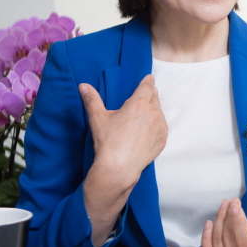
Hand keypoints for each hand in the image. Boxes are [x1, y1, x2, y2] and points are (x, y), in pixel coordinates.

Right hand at [81, 75, 167, 245]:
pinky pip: (162, 127)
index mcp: (139, 104)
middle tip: (145, 95)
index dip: (148, 81)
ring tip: (145, 113)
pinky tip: (149, 128)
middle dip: (150, 95)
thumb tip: (83, 85)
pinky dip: (157, 124)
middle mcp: (153, 113)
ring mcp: (160, 127)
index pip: (147, 87)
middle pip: (155, 98)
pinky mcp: (163, 139)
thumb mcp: (98, 118)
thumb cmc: (108, 141)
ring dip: (154, 110)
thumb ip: (92, 99)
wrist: (119, 167)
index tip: (149, 78)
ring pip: (159, 112)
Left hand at [202, 198, 246, 246]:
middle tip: (230, 201)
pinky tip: (210, 222)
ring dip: (219, 221)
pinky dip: (206, 236)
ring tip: (223, 206)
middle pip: (228, 238)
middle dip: (227, 216)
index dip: (238, 221)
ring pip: (217, 241)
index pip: (243, 240)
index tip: (235, 204)